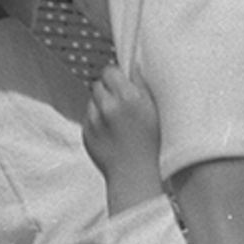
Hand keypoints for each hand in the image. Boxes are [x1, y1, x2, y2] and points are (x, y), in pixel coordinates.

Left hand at [81, 67, 164, 213]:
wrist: (138, 177)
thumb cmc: (154, 145)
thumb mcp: (156, 111)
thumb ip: (142, 85)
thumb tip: (133, 66)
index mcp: (128, 97)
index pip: (110, 71)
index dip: (116, 76)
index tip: (123, 84)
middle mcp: (108, 107)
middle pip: (98, 85)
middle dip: (108, 90)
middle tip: (121, 103)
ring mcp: (94, 122)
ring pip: (92, 102)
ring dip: (101, 106)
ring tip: (117, 122)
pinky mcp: (86, 135)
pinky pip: (88, 119)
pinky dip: (96, 122)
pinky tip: (111, 134)